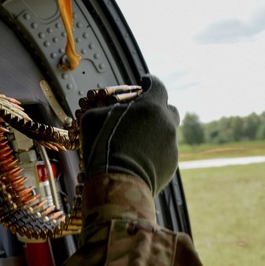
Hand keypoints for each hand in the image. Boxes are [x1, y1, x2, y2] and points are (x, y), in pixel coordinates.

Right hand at [80, 75, 179, 194]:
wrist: (118, 184)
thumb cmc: (103, 147)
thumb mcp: (93, 119)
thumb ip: (104, 108)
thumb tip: (106, 110)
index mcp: (151, 106)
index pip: (157, 85)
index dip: (149, 82)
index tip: (144, 82)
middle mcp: (166, 123)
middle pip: (169, 109)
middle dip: (157, 109)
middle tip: (143, 114)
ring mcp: (171, 145)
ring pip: (167, 133)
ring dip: (154, 133)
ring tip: (136, 142)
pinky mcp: (171, 165)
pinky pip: (164, 153)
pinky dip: (154, 153)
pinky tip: (138, 160)